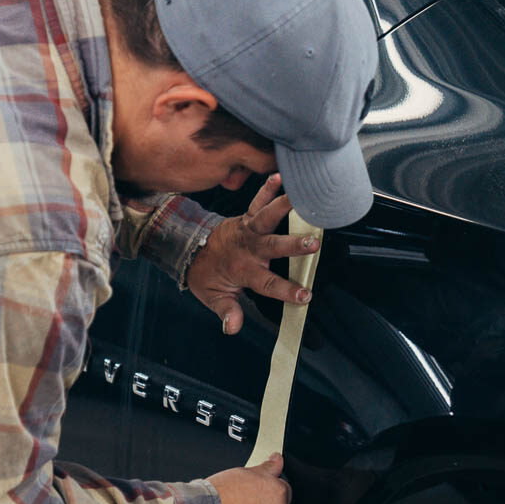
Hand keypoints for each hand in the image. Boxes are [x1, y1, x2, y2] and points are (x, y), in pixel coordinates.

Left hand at [187, 174, 318, 335]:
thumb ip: (226, 312)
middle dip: (293, 245)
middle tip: (314, 244)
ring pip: (266, 218)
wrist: (190, 250)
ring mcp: (247, 230)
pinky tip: (279, 174)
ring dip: (283, 207)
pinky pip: (257, 201)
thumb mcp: (213, 298)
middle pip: (273, 247)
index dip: (286, 291)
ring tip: (301, 197)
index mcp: (243, 271)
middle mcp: (248, 248)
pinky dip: (267, 188)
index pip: (267, 283)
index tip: (306, 296)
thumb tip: (232, 328)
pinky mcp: (246, 217)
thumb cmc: (207, 276)